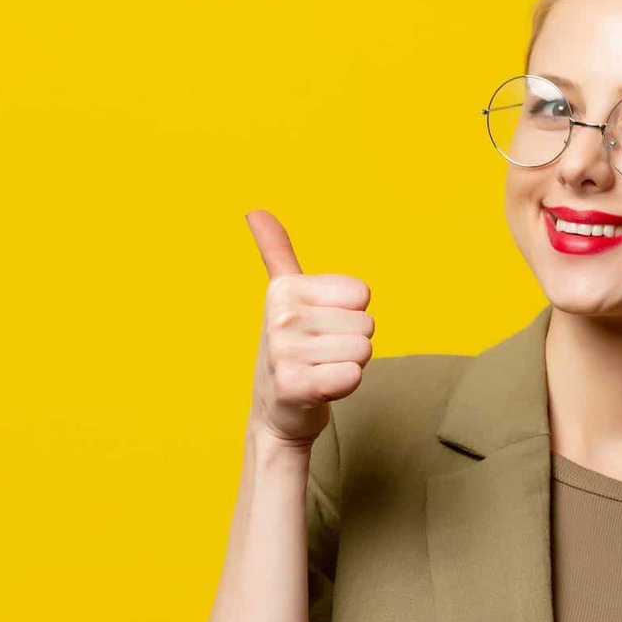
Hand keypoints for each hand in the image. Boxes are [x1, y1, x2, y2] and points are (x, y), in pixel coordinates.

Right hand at [245, 209, 374, 448]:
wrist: (276, 411)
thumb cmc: (291, 350)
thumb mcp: (283, 297)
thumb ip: (276, 253)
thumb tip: (255, 210)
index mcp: (285, 288)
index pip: (362, 294)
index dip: (349, 315)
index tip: (321, 329)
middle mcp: (282, 316)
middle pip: (366, 324)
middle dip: (350, 343)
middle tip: (321, 355)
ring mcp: (286, 352)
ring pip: (363, 350)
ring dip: (348, 365)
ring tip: (320, 370)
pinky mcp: (297, 385)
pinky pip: (353, 376)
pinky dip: (344, 387)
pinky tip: (320, 389)